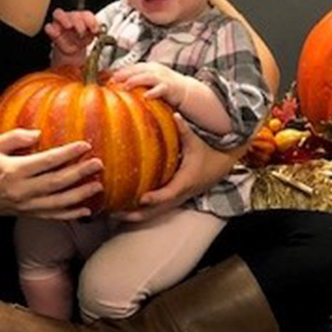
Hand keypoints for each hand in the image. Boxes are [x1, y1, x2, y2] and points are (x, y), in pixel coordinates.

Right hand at [0, 128, 103, 219]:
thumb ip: (15, 137)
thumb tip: (38, 133)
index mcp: (14, 171)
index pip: (46, 161)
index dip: (67, 153)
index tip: (84, 145)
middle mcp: (22, 190)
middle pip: (57, 182)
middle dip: (79, 173)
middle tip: (97, 164)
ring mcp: (26, 205)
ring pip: (58, 202)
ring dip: (80, 194)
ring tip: (97, 186)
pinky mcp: (28, 214)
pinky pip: (53, 216)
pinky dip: (70, 214)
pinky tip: (86, 210)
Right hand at [45, 8, 100, 69]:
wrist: (74, 49)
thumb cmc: (83, 38)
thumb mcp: (92, 36)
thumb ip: (95, 31)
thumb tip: (98, 30)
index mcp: (83, 17)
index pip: (86, 14)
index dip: (91, 20)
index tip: (95, 30)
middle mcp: (71, 17)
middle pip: (73, 14)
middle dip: (78, 21)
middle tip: (82, 31)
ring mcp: (60, 22)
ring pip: (58, 13)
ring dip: (64, 19)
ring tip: (69, 26)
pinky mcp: (52, 30)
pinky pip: (49, 27)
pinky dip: (52, 29)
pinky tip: (57, 33)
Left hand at [111, 61, 187, 106]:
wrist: (186, 91)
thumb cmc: (166, 87)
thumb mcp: (151, 80)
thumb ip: (138, 81)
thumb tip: (120, 86)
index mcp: (150, 67)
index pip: (132, 67)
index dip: (120, 71)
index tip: (109, 78)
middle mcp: (155, 70)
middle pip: (137, 69)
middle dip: (124, 74)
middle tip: (113, 80)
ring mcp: (163, 78)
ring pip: (147, 77)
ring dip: (135, 81)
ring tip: (125, 86)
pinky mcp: (169, 87)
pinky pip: (160, 89)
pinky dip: (153, 92)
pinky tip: (146, 96)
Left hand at [117, 115, 239, 222]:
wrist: (218, 168)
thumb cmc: (205, 154)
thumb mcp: (195, 142)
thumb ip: (184, 130)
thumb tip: (175, 115)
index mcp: (184, 182)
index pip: (168, 193)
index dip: (155, 197)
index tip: (142, 198)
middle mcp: (178, 195)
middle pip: (156, 211)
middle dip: (136, 214)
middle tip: (116, 214)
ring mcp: (175, 200)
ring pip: (153, 214)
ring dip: (134, 216)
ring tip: (113, 214)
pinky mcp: (172, 201)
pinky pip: (154, 210)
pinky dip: (139, 212)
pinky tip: (123, 209)